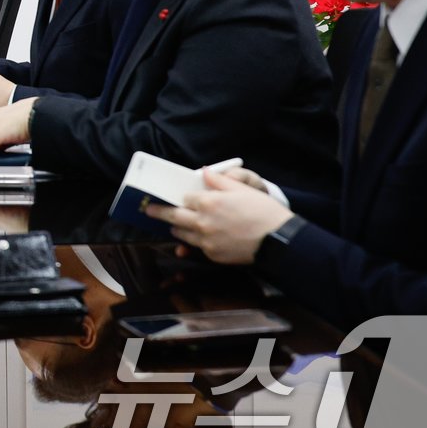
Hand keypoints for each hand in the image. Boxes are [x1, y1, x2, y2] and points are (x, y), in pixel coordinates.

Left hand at [145, 169, 292, 264]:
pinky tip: (197, 237)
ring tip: (171, 225)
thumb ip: (219, 181)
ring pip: (182, 234)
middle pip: (174, 216)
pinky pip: (197, 247)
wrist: (278, 240)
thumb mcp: (242, 189)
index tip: (173, 197)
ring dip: (176, 228)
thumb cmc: (262, 211)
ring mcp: (206, 241)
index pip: (185, 198)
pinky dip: (195, 241)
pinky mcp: (213, 255)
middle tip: (149, 210)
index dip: (182, 197)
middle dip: (160, 212)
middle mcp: (202, 222)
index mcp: (208, 202)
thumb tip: (204, 172)